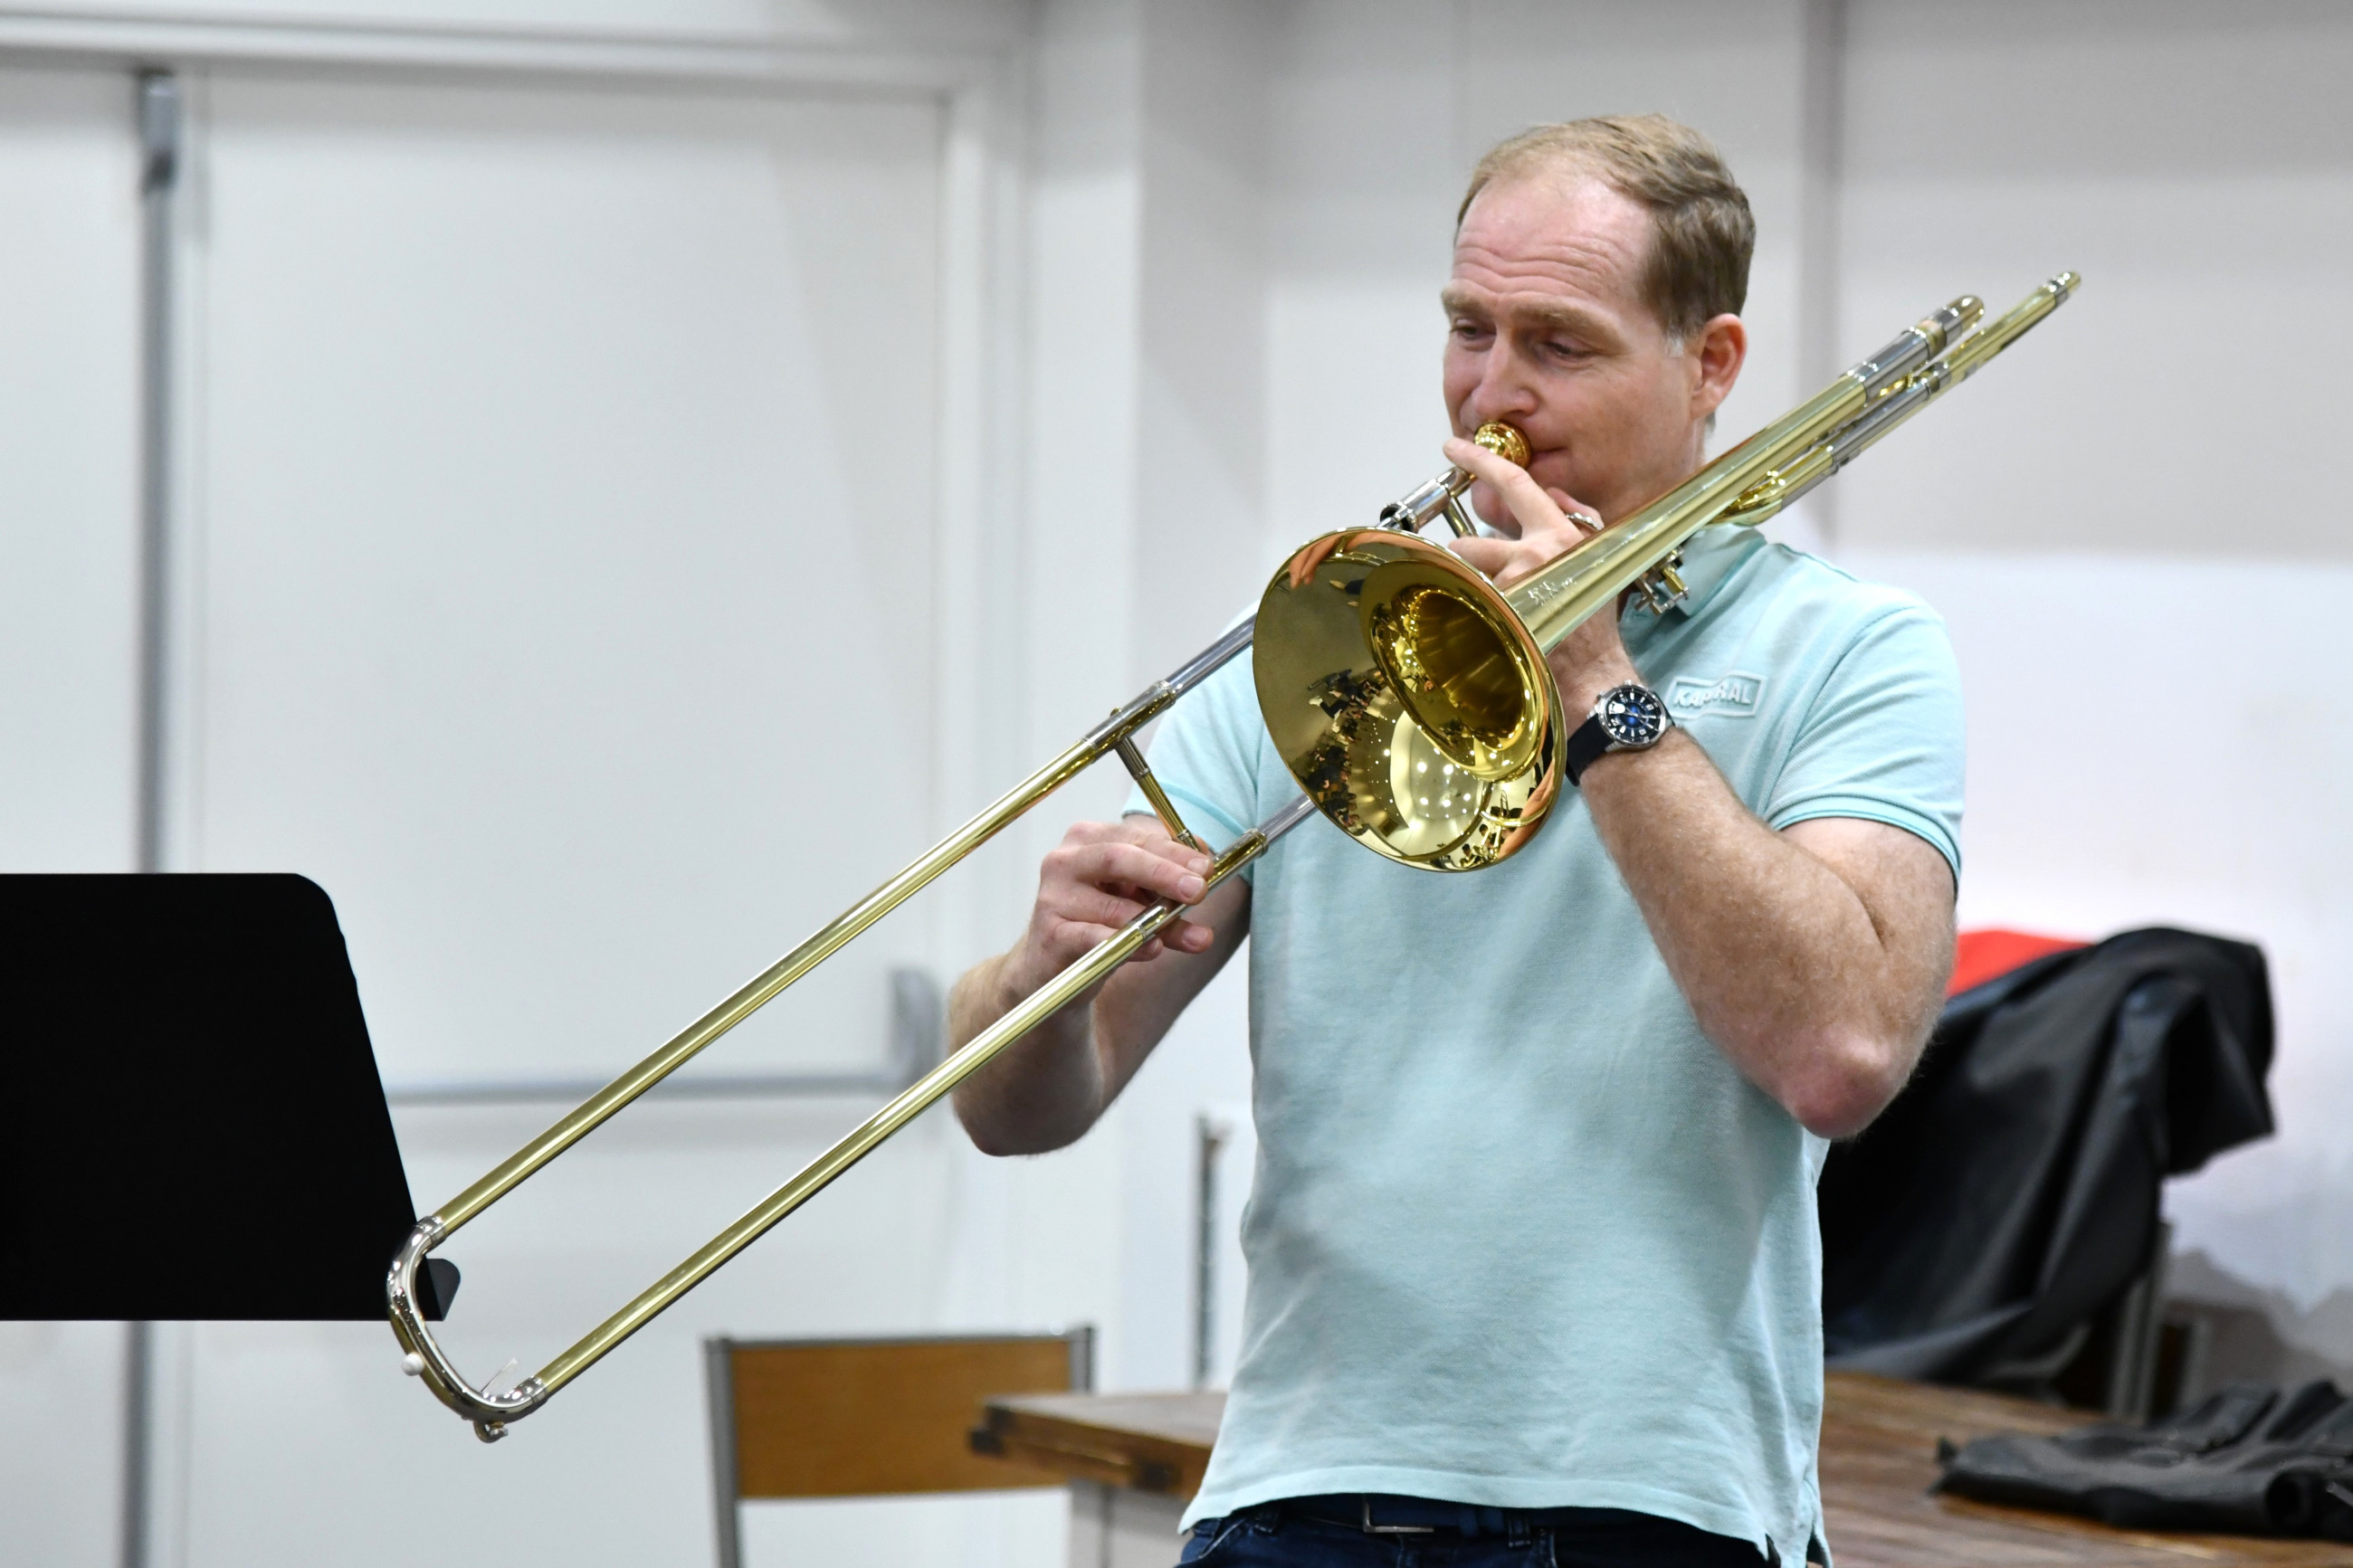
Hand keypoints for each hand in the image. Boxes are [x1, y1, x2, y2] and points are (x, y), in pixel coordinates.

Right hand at [997, 818, 1216, 1007]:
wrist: (1051, 969)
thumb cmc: (1098, 922)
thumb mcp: (1137, 899)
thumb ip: (1168, 890)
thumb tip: (1206, 878)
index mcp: (1087, 840)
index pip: (1135, 837)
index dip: (1174, 851)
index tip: (1207, 866)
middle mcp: (1064, 861)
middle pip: (1118, 858)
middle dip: (1164, 873)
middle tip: (1198, 889)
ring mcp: (1053, 898)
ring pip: (1113, 906)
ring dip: (1157, 922)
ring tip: (1192, 936)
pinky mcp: (1051, 935)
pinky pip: (1095, 939)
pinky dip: (1129, 944)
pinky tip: (1153, 949)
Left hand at [1441, 437, 1641, 715]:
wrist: (1593, 672)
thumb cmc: (1593, 623)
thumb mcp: (1595, 559)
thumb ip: (1575, 519)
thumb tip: (1552, 494)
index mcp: (1560, 536)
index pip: (1516, 485)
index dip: (1482, 461)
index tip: (1455, 447)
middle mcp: (1535, 555)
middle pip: (1470, 542)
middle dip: (1466, 564)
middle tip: (1481, 583)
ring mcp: (1513, 586)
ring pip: (1465, 575)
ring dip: (1469, 590)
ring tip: (1493, 611)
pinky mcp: (1498, 615)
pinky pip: (1467, 603)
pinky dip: (1471, 613)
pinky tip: (1490, 630)